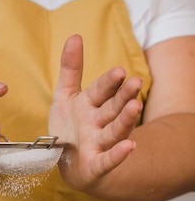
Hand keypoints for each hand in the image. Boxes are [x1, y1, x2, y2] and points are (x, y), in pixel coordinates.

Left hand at [49, 35, 142, 195]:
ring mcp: (99, 144)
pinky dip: (117, 155)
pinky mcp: (96, 165)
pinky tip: (129, 147)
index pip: (101, 90)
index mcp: (90, 105)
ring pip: (114, 130)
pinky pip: (107, 160)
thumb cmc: (69, 129)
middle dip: (123, 96)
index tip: (119, 71)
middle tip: (135, 82)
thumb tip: (75, 36)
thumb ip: (71, 69)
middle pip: (113, 108)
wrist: (69, 165)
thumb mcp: (65, 97)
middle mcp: (98, 123)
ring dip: (125, 120)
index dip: (109, 82)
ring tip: (135, 107)